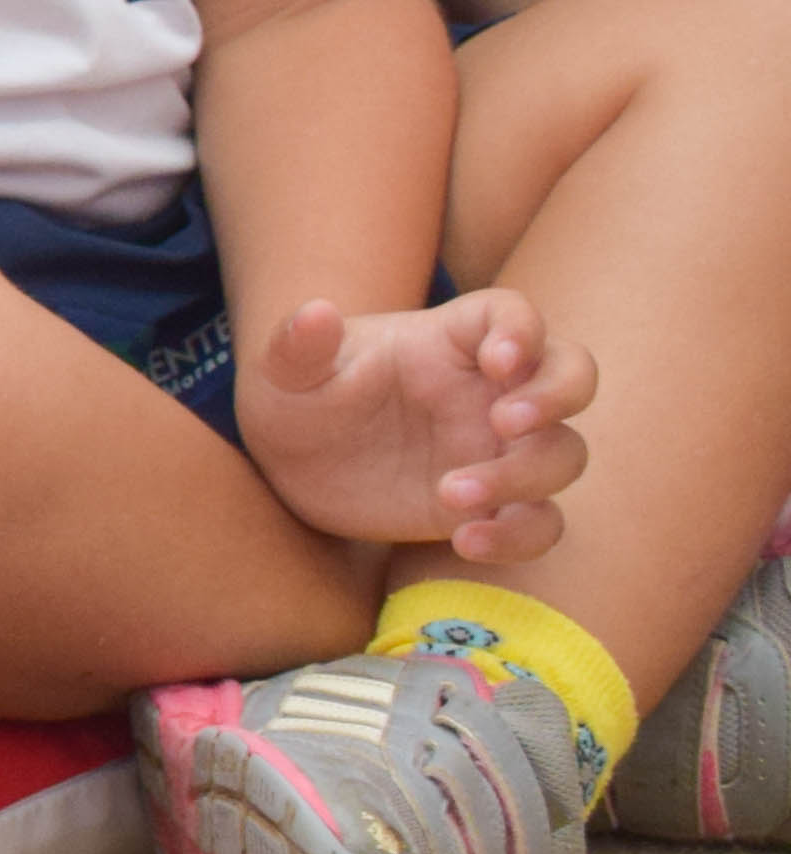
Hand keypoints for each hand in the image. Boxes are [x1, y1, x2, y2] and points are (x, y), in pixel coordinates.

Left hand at [239, 290, 590, 560]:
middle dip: (556, 396)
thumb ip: (298, 345)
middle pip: (570, 375)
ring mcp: (497, 447)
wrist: (291, 468)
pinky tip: (467, 539)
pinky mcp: (492, 504)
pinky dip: (520, 534)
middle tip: (504, 422)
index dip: (521, 330)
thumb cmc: (297, 399)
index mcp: (447, 340)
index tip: (499, 360)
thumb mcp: (283, 372)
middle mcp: (489, 389)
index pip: (510, 314)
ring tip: (450, 494)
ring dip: (526, 474)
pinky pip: (539, 521)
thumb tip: (315, 313)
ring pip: (563, 453)